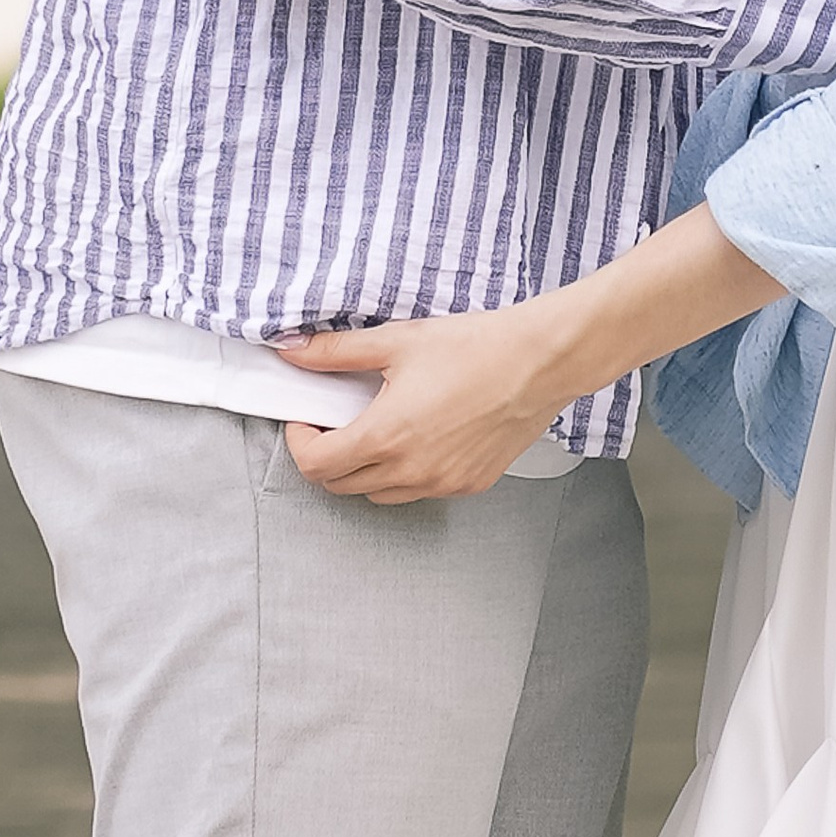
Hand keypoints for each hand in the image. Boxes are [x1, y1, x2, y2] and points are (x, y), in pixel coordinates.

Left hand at [275, 310, 567, 504]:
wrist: (541, 361)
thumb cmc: (479, 348)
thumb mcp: (398, 341)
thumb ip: (336, 352)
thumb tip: (294, 351)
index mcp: (386, 435)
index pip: (315, 465)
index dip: (299, 441)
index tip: (306, 420)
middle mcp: (411, 470)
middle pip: (340, 485)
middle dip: (326, 455)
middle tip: (335, 422)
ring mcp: (441, 484)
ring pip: (377, 495)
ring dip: (363, 469)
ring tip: (377, 428)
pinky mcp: (468, 485)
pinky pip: (418, 493)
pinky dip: (404, 474)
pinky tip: (417, 438)